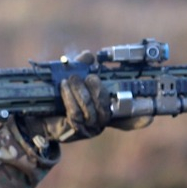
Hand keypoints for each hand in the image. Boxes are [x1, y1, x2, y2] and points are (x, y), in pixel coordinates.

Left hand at [23, 53, 149, 144]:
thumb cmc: (58, 96)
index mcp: (106, 108)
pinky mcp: (74, 131)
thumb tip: (90, 56)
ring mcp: (89, 128)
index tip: (149, 117)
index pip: (126, 115)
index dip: (138, 117)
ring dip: (81, 92)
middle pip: (107, 109)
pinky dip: (70, 98)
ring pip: (91, 112)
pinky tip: (64, 86)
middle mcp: (101, 121)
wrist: (37, 114)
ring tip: (72, 79)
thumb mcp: (72, 76)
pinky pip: (75, 114)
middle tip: (91, 78)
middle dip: (99, 91)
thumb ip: (82, 66)